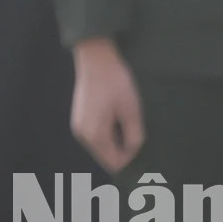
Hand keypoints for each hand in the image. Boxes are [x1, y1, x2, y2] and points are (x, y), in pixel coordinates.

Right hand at [71, 37, 145, 173]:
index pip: (115, 163)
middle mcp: (82, 135)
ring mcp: (78, 126)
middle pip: (107, 157)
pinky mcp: (79, 118)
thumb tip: (134, 152)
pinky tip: (116, 118)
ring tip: (127, 123)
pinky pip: (96, 136)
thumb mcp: (131, 110)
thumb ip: (134, 136)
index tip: (143, 145)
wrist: (95, 59)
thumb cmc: (115, 83)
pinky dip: (108, 133)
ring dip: (116, 141)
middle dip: (123, 151)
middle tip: (138, 134)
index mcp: (95, 135)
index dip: (132, 159)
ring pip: (101, 147)